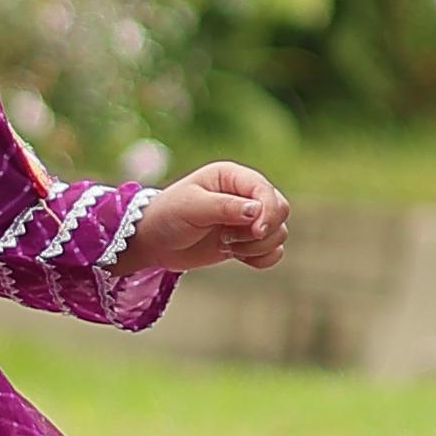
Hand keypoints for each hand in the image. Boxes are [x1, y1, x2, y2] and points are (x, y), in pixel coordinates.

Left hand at [124, 162, 288, 274]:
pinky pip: (273, 251)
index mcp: (232, 176)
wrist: (155, 241)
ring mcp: (248, 219)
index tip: (255, 231)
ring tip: (224, 244)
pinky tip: (236, 256)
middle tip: (227, 239)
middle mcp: (245, 194)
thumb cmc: (168, 215)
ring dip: (255, 246)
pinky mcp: (247, 241)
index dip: (268, 212)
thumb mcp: (192, 207)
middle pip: (280, 211)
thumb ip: (225, 207)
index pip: (266, 191)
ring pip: (278, 233)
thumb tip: (257, 211)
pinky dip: (261, 258)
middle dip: (261, 231)